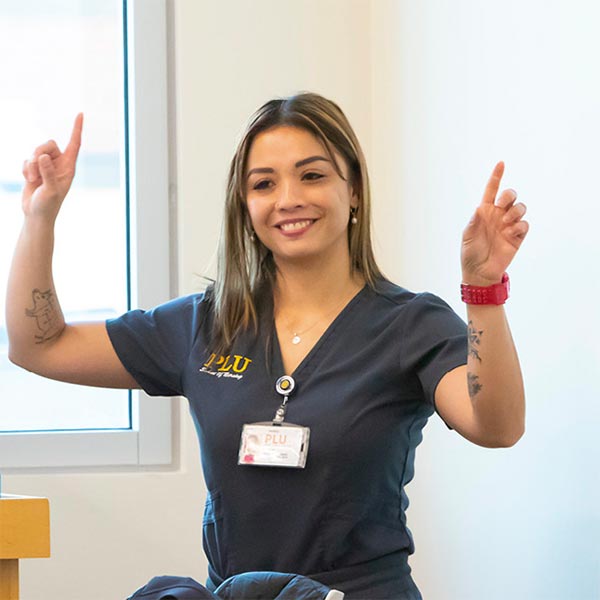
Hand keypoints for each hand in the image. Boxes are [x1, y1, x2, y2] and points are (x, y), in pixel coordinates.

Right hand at [21, 113, 82, 220]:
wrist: (36, 215)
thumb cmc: (48, 205)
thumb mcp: (49, 190)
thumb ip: (47, 173)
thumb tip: (43, 157)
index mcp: (69, 168)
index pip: (75, 144)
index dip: (77, 129)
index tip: (81, 114)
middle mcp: (59, 164)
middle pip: (48, 144)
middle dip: (38, 153)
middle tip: (35, 169)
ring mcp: (47, 166)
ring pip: (36, 151)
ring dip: (31, 165)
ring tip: (33, 180)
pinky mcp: (35, 169)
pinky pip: (27, 159)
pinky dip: (25, 169)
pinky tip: (29, 181)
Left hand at [461, 162, 528, 285]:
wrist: (480, 272)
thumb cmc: (471, 253)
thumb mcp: (467, 236)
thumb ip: (474, 222)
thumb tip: (480, 208)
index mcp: (484, 212)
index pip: (491, 190)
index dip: (496, 176)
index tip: (501, 163)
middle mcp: (498, 215)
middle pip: (510, 195)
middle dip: (509, 195)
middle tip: (502, 205)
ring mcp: (509, 225)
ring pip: (520, 207)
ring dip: (515, 211)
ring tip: (505, 223)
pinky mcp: (518, 236)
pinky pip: (524, 224)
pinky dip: (518, 226)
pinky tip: (510, 234)